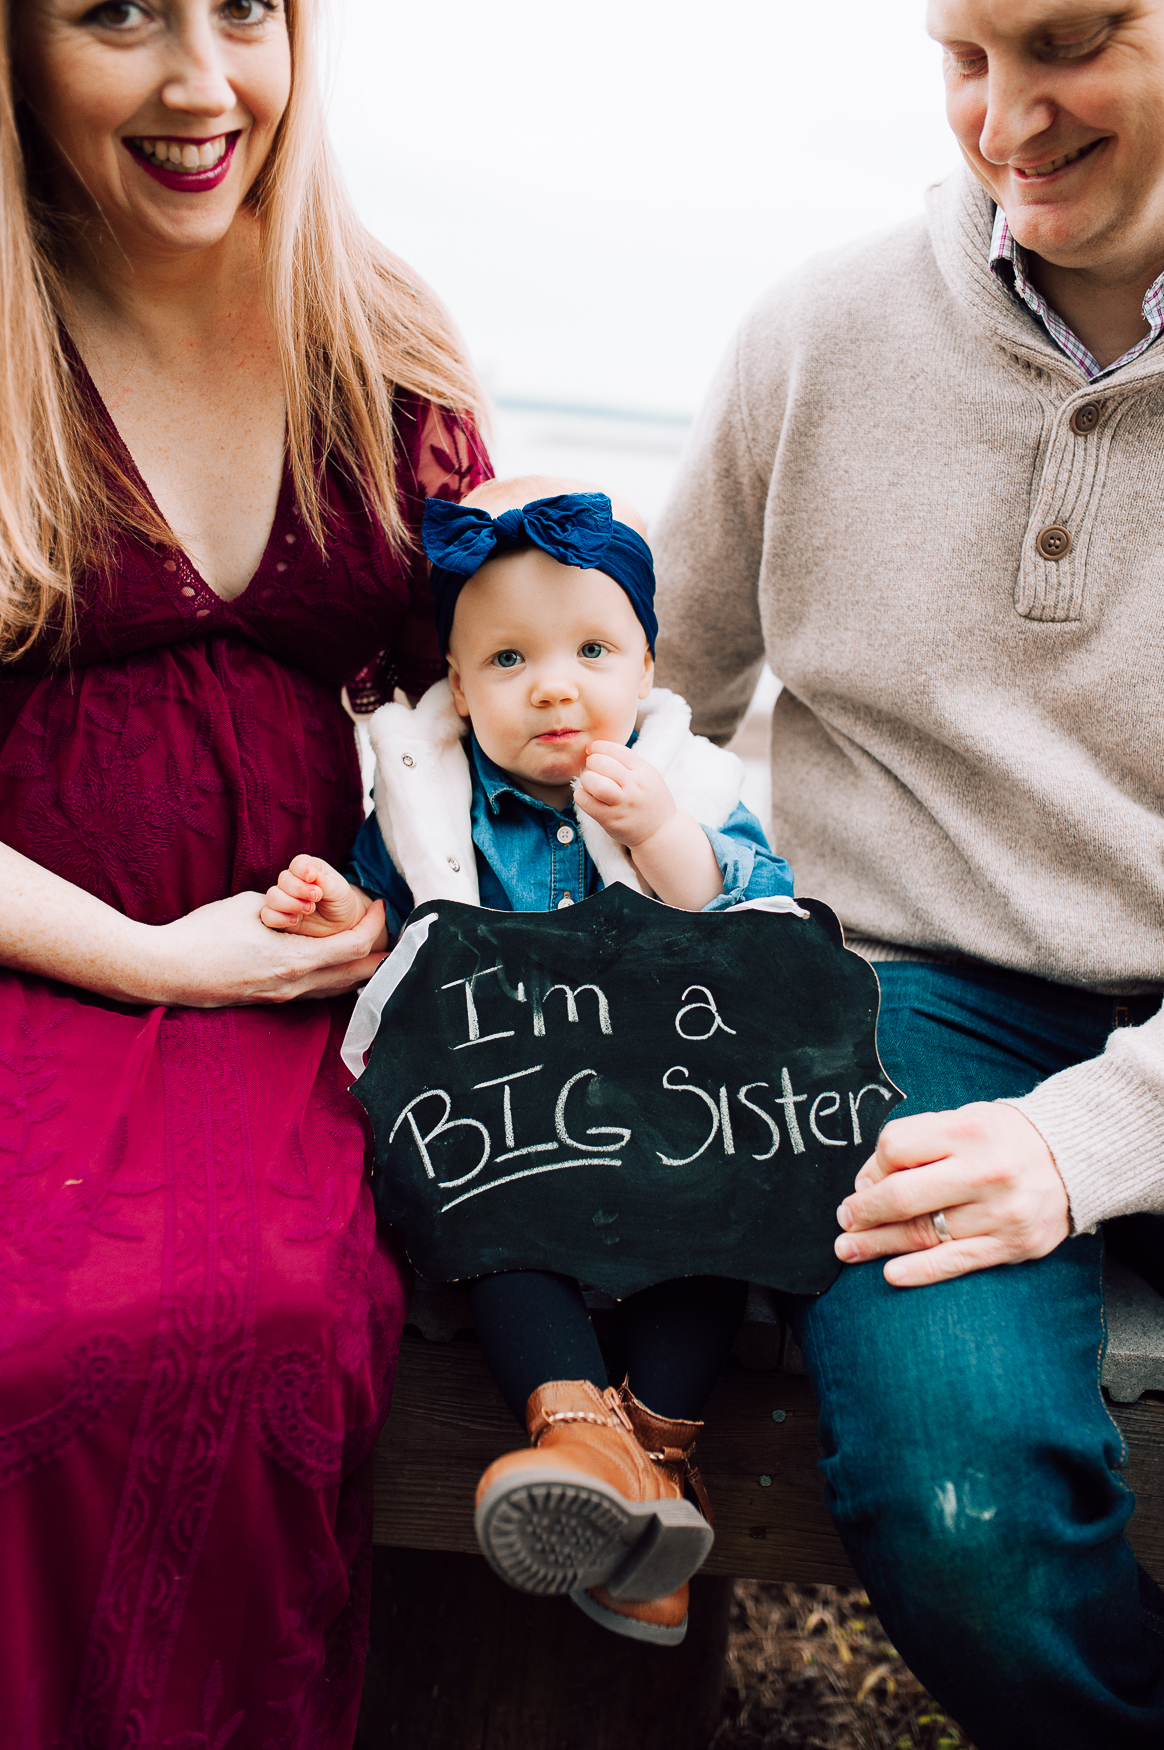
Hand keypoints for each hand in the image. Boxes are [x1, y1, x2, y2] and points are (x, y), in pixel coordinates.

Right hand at [145, 889, 389, 1007]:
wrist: (165, 970)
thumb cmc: (203, 933)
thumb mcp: (251, 908)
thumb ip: (286, 911)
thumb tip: (305, 907)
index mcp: (294, 961)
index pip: (354, 947)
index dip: (374, 924)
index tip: (380, 905)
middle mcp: (294, 986)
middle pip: (357, 976)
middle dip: (380, 955)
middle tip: (393, 934)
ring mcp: (282, 998)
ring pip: (338, 989)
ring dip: (360, 970)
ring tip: (373, 949)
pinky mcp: (270, 1001)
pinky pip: (316, 992)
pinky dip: (336, 979)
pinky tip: (338, 966)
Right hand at [261, 854, 377, 939]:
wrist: (341, 923)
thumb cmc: (340, 901)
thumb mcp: (339, 890)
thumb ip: (325, 882)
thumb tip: (312, 875)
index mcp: (308, 869)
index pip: (297, 863)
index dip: (302, 870)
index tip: (313, 878)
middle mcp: (292, 882)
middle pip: (284, 880)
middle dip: (299, 890)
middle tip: (316, 898)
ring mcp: (284, 899)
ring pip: (272, 897)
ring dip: (289, 903)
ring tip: (309, 909)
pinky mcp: (279, 917)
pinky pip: (267, 916)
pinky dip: (279, 918)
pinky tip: (295, 920)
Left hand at [574, 741, 675, 846]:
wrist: (660, 832)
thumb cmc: (649, 799)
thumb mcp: (648, 775)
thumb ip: (627, 762)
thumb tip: (596, 749)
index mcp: (644, 772)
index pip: (616, 750)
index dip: (599, 747)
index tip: (592, 750)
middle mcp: (634, 787)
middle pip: (602, 763)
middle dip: (591, 762)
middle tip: (592, 768)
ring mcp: (622, 805)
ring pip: (594, 783)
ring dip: (586, 779)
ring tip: (590, 783)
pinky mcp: (610, 820)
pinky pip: (586, 802)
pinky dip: (581, 795)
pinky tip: (586, 796)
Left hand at [834, 1102, 1070, 1286]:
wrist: (1073, 1160)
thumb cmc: (1004, 1139)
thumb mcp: (963, 1120)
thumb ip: (917, 1143)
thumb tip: (868, 1182)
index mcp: (968, 1131)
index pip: (897, 1148)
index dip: (874, 1167)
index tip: (867, 1181)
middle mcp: (985, 1172)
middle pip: (904, 1196)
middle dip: (865, 1211)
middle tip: (845, 1220)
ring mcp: (1001, 1212)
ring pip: (925, 1233)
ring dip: (880, 1244)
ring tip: (850, 1249)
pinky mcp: (1013, 1244)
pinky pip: (957, 1261)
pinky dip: (921, 1271)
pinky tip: (891, 1274)